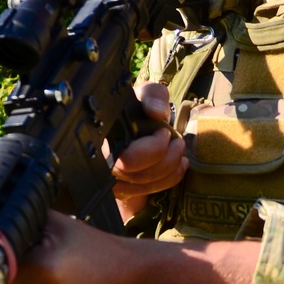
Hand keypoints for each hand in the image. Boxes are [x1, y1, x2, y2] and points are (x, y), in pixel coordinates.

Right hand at [110, 82, 186, 222]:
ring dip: (171, 166)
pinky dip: (170, 178)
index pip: (126, 159)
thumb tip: (156, 112)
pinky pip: (150, 190)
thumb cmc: (141, 107)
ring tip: (179, 148)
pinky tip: (179, 163)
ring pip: (145, 184)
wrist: (138, 123)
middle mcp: (104, 163)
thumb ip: (152, 96)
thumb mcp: (148, 93)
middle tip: (177, 141)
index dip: (152, 149)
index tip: (163, 132)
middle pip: (137, 176)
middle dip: (166, 159)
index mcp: (105, 137)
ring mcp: (112, 180)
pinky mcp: (125, 190)